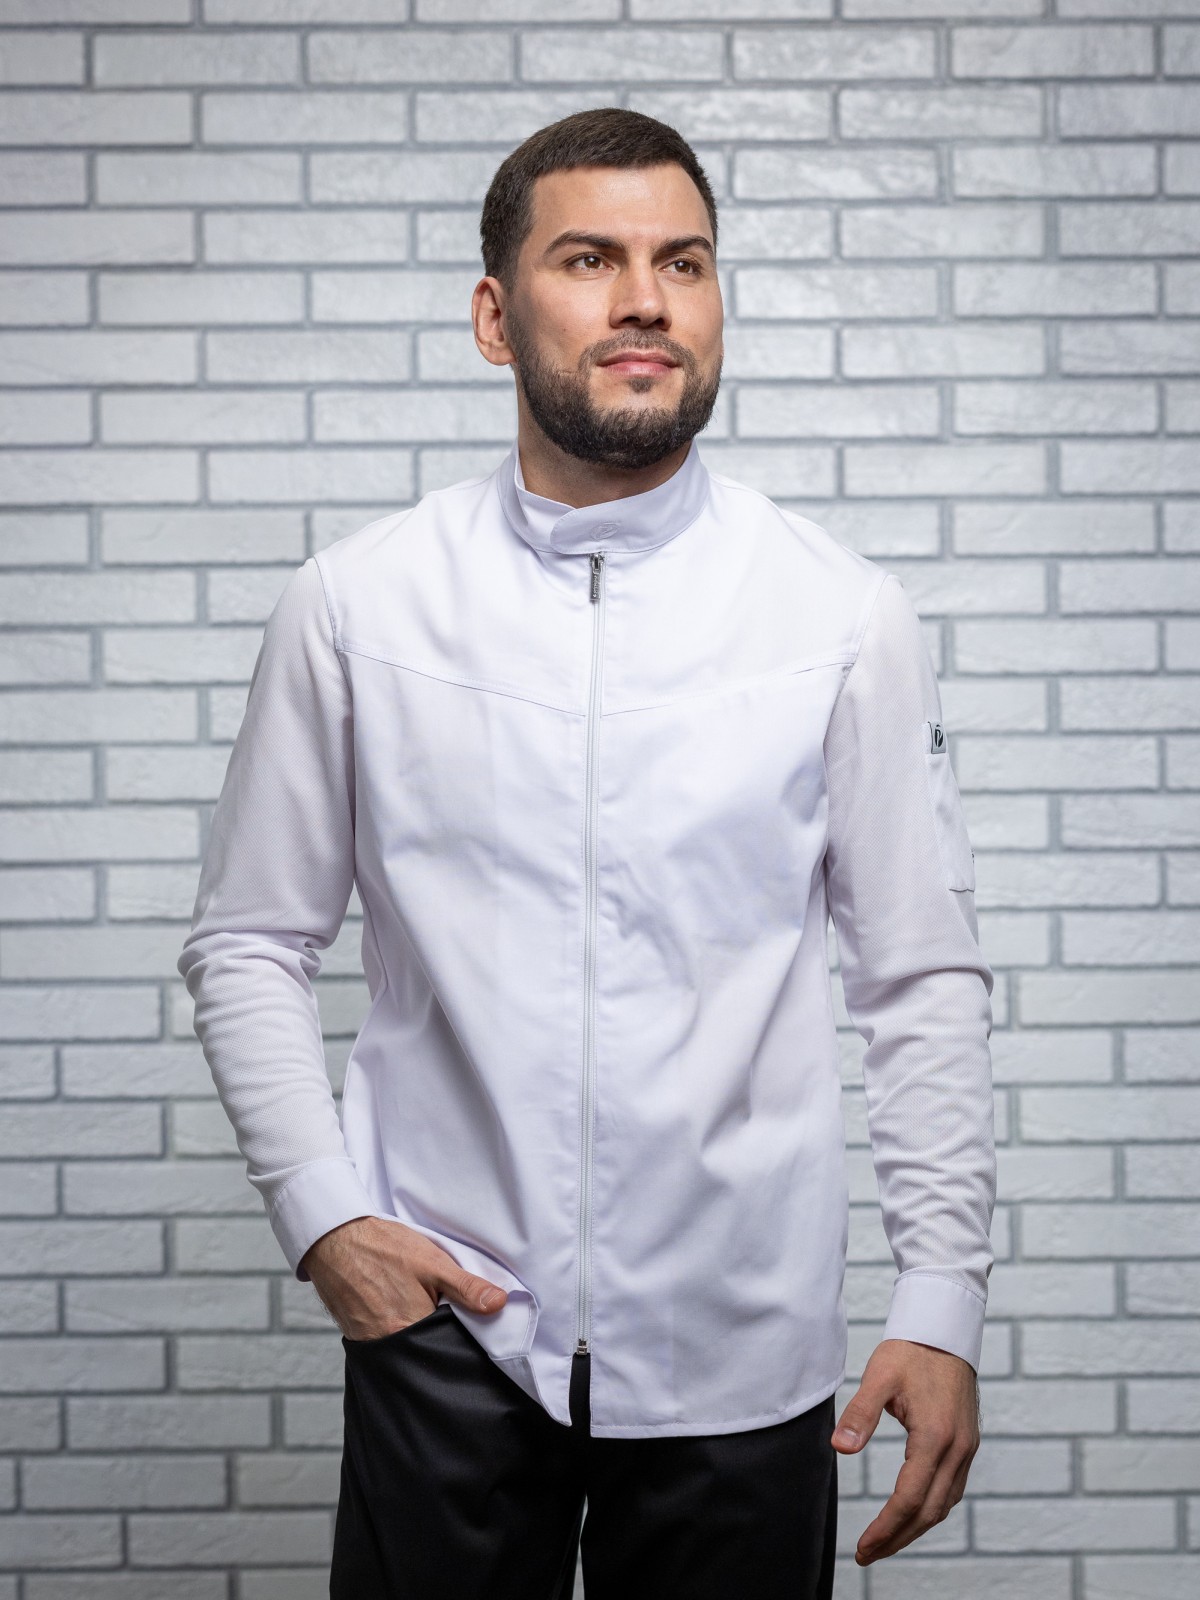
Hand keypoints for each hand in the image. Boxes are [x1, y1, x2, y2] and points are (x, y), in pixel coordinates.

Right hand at [299, 1216, 508, 1340]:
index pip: (446, 1345)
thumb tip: (498, 1305)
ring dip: (417, 1331)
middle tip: (441, 1309)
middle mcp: (386, 1345)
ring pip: (406, 1345)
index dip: (460, 1334)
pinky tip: (400, 1306)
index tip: (468, 1322)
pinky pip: (386, 1341)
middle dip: (439, 1335)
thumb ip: (465, 1287)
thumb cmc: (381, 1247)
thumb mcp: (432, 1262)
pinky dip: (397, 1328)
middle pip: (426, 1349)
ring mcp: (368, 1342)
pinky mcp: (356, 1335)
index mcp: (408, 1329)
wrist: (333, 1238)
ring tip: (419, 1305)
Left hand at [831, 1338, 979, 1565]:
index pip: (909, 1499)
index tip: (863, 1547)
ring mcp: (966, 1447)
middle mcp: (957, 1449)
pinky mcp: (967, 1442)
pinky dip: (931, 1508)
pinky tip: (913, 1512)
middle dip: (898, 1538)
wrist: (945, 1328)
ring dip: (916, 1528)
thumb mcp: (879, 1376)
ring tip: (886, 1541)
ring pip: (944, 1504)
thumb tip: (839, 1447)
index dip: (885, 1528)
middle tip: (868, 1554)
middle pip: (929, 1512)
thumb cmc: (911, 1350)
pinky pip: (952, 1489)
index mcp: (934, 1436)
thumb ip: (860, 1413)